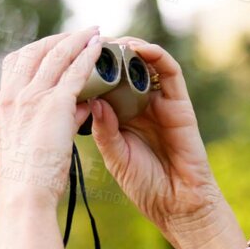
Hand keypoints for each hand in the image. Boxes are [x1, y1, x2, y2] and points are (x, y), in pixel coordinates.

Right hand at [0, 27, 103, 203]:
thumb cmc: (29, 178)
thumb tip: (81, 107)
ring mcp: (32, 97)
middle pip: (35, 51)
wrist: (24, 195)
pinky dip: (88, 56)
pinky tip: (100, 49)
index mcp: (4, 104)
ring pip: (56, 56)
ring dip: (77, 40)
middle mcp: (14, 95)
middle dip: (59, 38)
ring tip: (94, 32)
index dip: (39, 49)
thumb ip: (57, 119)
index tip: (56, 45)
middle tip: (80, 33)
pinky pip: (74, 72)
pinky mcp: (53, 105)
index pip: (16, 62)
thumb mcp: (35, 142)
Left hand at [86, 37, 237, 248]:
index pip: (105, 83)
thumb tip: (90, 99)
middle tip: (87, 42)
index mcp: (122, 117)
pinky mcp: (180, 103)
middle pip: (123, 68)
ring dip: (128, 47)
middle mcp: (141, 105)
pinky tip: (137, 48)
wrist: (177, 206)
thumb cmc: (146, 185)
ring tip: (110, 42)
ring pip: (145, 63)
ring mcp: (161, 102)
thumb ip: (104, 128)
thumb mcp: (115, 156)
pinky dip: (155, 54)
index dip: (89, 68)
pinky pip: (170, 71)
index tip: (69, 57)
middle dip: (106, 52)